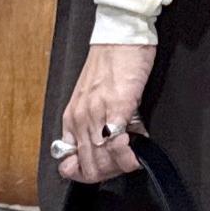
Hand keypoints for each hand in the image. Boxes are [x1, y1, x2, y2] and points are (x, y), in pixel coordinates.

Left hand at [57, 45, 153, 182]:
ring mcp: (97, 112)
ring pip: (102, 159)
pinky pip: (118, 143)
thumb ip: (97, 125)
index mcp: (73, 116)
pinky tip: (137, 153)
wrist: (120, 36)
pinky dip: (128, 155)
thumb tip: (110, 148)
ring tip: (133, 160)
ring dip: (120, 166)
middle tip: (124, 167)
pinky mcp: (118, 105)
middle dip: (109, 173)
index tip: (104, 171)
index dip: (88, 174)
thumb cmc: (111, 63)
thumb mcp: (95, 98)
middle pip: (89, 165)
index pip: (72, 162)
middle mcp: (81, 116)